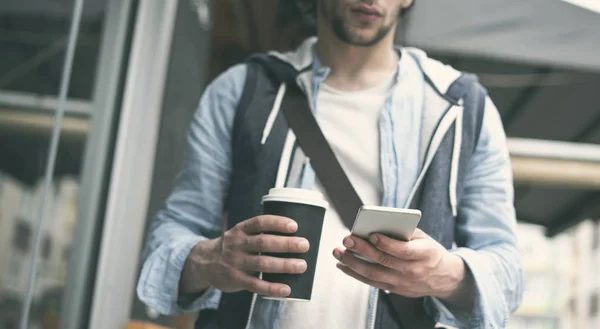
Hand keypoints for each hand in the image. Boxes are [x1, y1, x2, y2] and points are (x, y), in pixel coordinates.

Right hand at [180, 215, 309, 297]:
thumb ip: (259, 233)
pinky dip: (272, 288)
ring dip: (284, 265)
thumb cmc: (234, 246)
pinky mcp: (236, 280)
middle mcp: (237, 244)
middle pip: (264, 243)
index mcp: (240, 230)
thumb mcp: (240, 234)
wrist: (204, 263)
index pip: (259, 222)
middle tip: (305, 245)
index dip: (277, 223)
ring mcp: (235, 263)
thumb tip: (293, 235)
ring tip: (301, 266)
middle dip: (286, 244)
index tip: (294, 226)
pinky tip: (286, 289)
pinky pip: (255, 285)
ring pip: (262, 264)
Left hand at [333, 229, 470, 300]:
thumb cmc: (430, 251)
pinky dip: (355, 274)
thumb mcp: (424, 239)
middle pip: (384, 261)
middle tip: (347, 240)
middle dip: (363, 250)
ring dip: (353, 263)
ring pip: (374, 274)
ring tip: (338, 252)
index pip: (403, 250)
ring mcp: (404, 283)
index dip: (386, 243)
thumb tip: (378, 224)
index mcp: (424, 254)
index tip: (371, 235)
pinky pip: (372, 283)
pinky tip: (343, 265)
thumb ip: (404, 232)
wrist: (444, 278)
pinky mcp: (395, 290)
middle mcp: (414, 271)